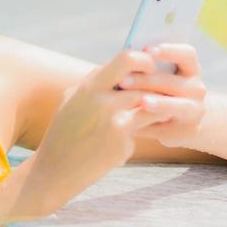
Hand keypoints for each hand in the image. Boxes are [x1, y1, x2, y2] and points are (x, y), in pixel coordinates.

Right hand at [17, 48, 173, 216]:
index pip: (127, 58)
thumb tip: (122, 71)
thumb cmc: (64, 133)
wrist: (56, 168)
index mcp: (89, 85)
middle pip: (145, 80)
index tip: (152, 67)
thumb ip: (95, 85)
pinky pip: (144, 128)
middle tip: (170, 89)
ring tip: (164, 111)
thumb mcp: (71, 101)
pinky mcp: (122, 139)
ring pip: (151, 103)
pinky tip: (141, 134)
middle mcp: (102, 98)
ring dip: (160, 107)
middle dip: (161, 83)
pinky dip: (146, 129)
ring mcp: (113, 119)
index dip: (145, 60)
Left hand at [116, 44, 207, 147]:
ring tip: (142, 101)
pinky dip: (152, 125)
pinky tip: (135, 124)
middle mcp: (197, 87)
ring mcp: (196, 110)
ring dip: (159, 103)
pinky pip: (170, 127)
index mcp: (190, 67)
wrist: (168, 119)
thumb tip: (125, 56)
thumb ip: (144, 66)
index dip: (169, 50)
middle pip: (176, 82)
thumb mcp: (151, 74)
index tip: (147, 50)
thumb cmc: (153, 88)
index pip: (187, 54)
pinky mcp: (189, 130)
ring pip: (179, 106)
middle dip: (148, 80)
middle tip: (123, 81)